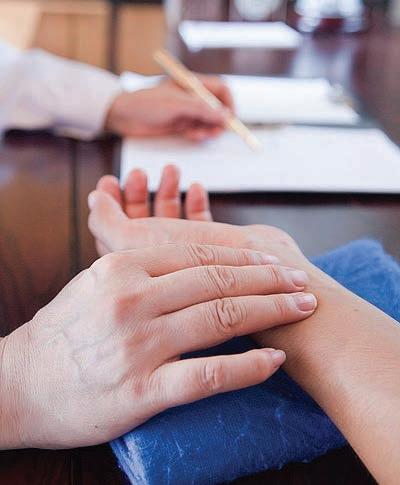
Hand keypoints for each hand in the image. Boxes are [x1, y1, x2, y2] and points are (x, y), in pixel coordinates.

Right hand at [0, 244, 316, 448]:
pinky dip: (248, 367)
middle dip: (269, 279)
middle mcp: (133, 300)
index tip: (273, 260)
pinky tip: (276, 359)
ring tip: (301, 309)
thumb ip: (141, 266)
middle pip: (218, 281)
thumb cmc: (62, 332)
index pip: (199, 253)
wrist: (17, 385)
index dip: (244, 256)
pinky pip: (207, 375)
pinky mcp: (141, 391)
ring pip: (221, 318)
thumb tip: (192, 260)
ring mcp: (138, 345)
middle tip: (301, 281)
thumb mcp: (95, 281)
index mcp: (123, 267)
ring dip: (271, 312)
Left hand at [89, 166, 308, 271]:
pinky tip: (196, 188)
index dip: (113, 205)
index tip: (109, 181)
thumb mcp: (137, 243)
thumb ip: (109, 225)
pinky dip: (195, 204)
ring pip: (172, 222)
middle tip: (140, 173)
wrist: (265, 286)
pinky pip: (200, 224)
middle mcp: (165, 265)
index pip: (116, 236)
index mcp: (143, 269)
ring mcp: (192, 258)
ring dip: (168, 193)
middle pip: (144, 225)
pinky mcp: (219, 250)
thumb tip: (92, 200)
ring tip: (171, 170)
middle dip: (140, 195)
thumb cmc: (194, 269)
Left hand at [105, 77, 233, 140]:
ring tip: (201, 134)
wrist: (122, 116)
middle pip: (217, 107)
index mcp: (192, 84)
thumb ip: (202, 110)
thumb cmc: (146, 104)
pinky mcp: (179, 125)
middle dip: (220, 120)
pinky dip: (199, 135)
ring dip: (209, 129)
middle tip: (217, 131)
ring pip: (208, 121)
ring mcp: (186, 112)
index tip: (230, 118)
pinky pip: (197, 130)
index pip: (221, 89)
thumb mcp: (176, 105)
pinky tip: (192, 136)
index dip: (228, 103)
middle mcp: (192, 97)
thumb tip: (226, 117)